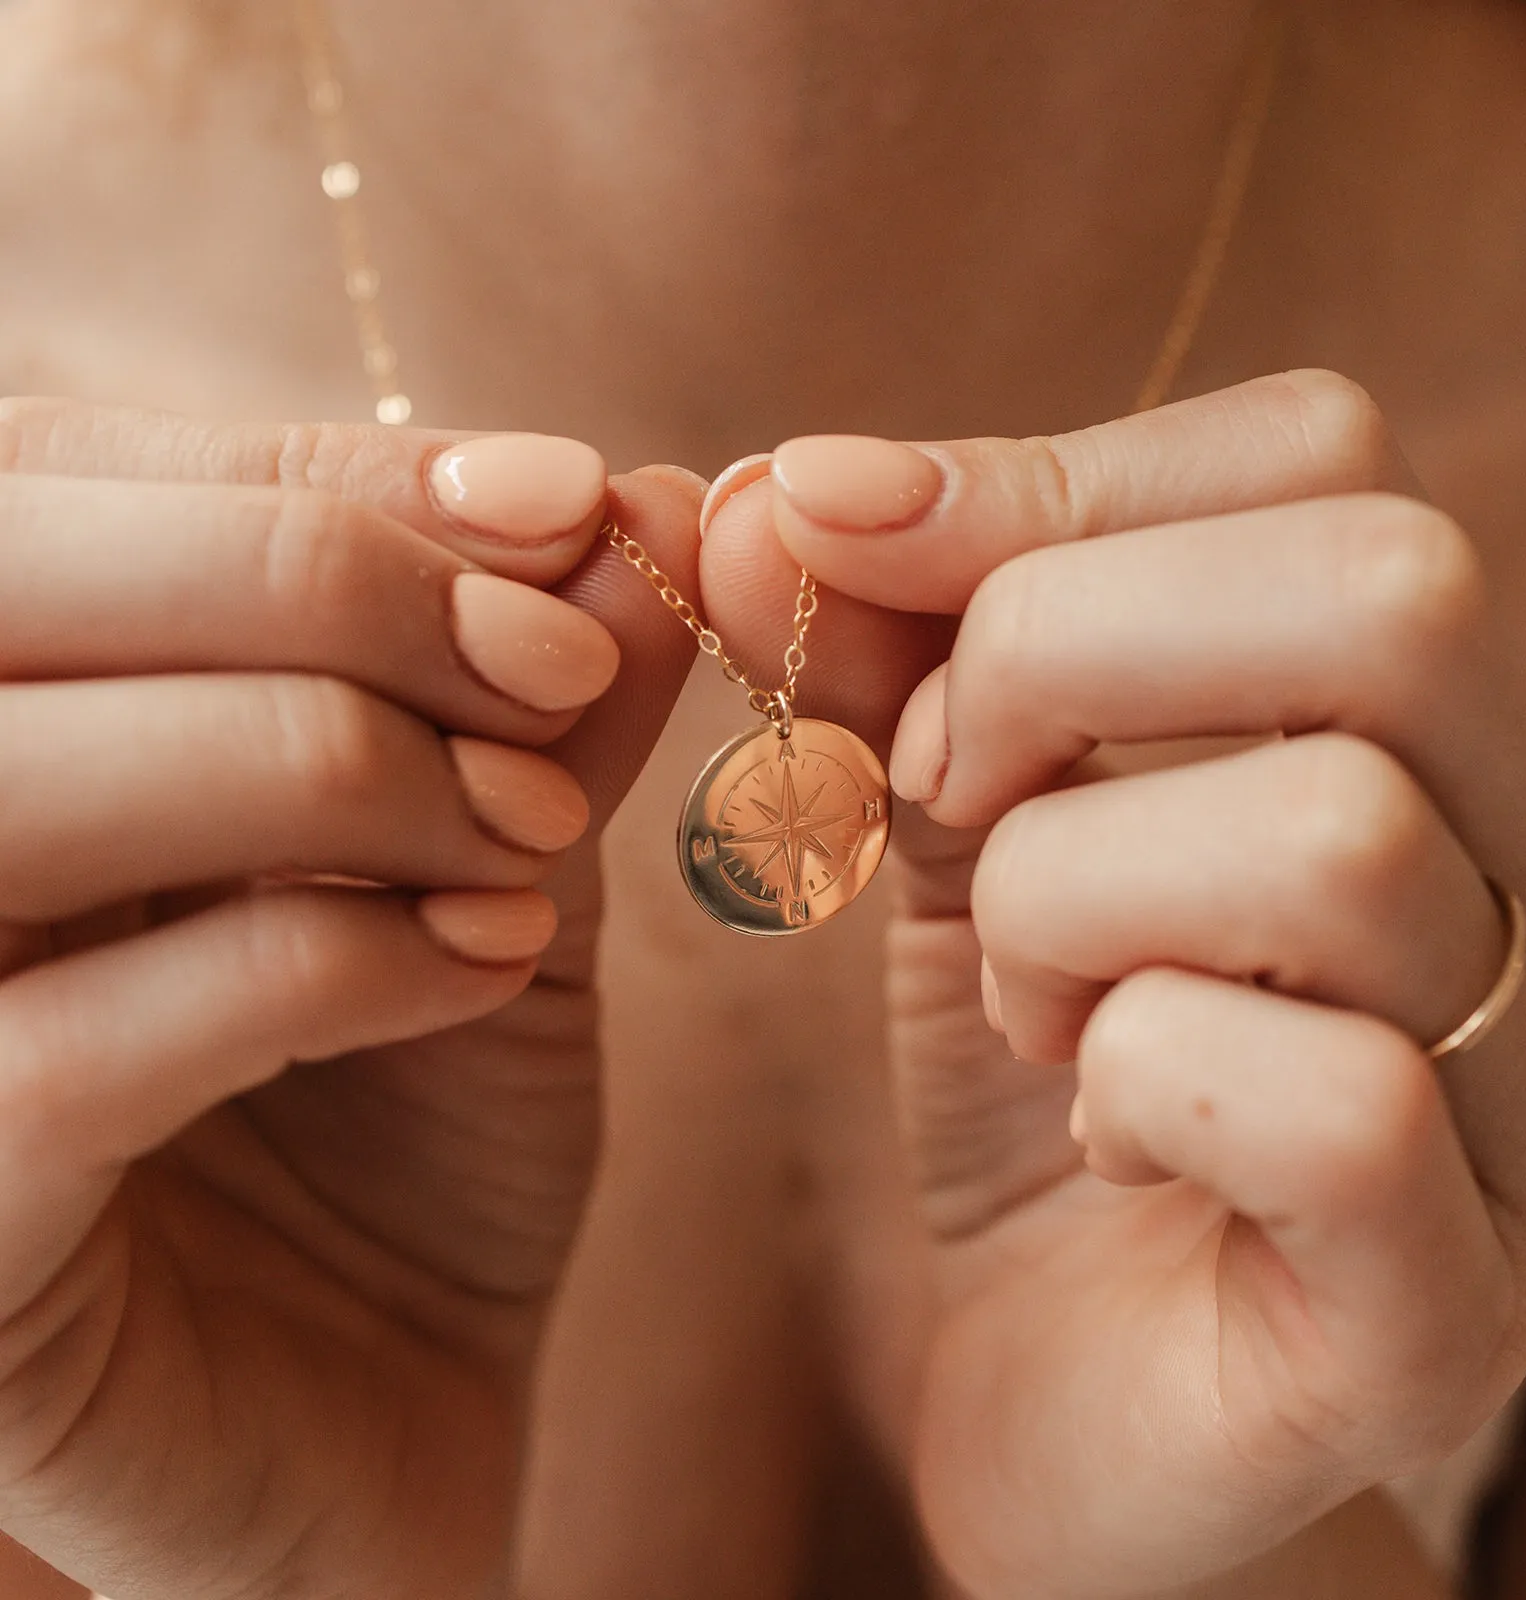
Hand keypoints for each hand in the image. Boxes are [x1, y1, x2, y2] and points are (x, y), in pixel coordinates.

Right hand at [0, 400, 699, 1599]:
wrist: (394, 1405)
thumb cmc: (429, 1119)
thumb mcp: (508, 866)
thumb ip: (543, 699)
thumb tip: (640, 505)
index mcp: (27, 713)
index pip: (91, 489)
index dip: (333, 478)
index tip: (569, 503)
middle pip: (15, 581)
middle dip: (327, 582)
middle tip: (561, 649)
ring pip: (18, 785)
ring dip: (332, 761)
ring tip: (536, 829)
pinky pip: (65, 1051)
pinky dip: (323, 961)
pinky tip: (489, 959)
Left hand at [698, 371, 1525, 1598]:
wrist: (1048, 1384)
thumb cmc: (1022, 1075)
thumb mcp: (943, 824)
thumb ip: (885, 661)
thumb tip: (776, 497)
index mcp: (1411, 723)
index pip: (1324, 456)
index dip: (1048, 478)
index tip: (842, 551)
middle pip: (1385, 596)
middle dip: (1057, 656)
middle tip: (945, 793)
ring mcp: (1524, 1092)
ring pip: (1337, 842)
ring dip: (1070, 896)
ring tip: (1023, 993)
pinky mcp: (1448, 1299)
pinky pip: (1334, 1106)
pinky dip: (1133, 1081)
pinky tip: (1095, 1126)